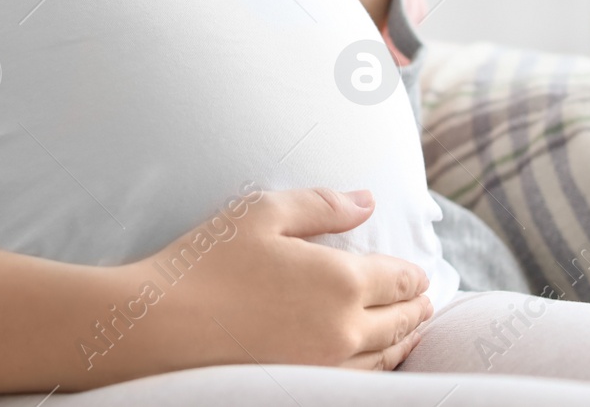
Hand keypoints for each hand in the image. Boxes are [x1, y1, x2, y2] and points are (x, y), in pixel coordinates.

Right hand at [99, 187, 432, 380]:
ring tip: (410, 333)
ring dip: (403, 341)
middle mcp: (345, 330)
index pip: (401, 280)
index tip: (420, 275)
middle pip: (402, 321)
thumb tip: (367, 200)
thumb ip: (322, 205)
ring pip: (385, 357)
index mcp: (343, 281)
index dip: (415, 276)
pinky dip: (377, 368)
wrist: (163, 327)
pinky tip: (370, 361)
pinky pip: (359, 381)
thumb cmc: (208, 264)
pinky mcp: (305, 390)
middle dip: (417, 308)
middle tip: (426, 303)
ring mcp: (327, 367)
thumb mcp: (262, 212)